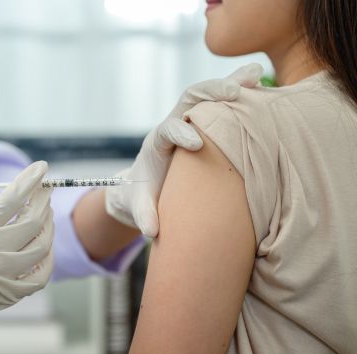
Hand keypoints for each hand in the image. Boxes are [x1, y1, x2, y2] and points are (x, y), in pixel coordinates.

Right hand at [0, 160, 53, 353]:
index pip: (12, 200)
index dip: (30, 180)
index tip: (42, 168)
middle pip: (32, 221)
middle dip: (42, 200)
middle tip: (44, 189)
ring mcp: (3, 279)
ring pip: (41, 247)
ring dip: (48, 225)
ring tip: (44, 213)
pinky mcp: (8, 296)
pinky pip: (40, 276)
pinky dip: (46, 258)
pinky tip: (43, 246)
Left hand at [105, 63, 262, 236]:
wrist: (143, 183)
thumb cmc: (141, 194)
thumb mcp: (137, 206)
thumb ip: (143, 215)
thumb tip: (151, 230)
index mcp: (156, 144)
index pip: (166, 131)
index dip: (179, 133)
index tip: (195, 144)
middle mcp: (173, 124)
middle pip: (187, 100)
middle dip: (209, 94)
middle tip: (233, 93)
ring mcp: (190, 119)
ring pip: (207, 94)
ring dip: (230, 83)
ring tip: (256, 75)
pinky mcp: (206, 121)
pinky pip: (223, 101)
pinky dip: (240, 89)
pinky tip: (262, 81)